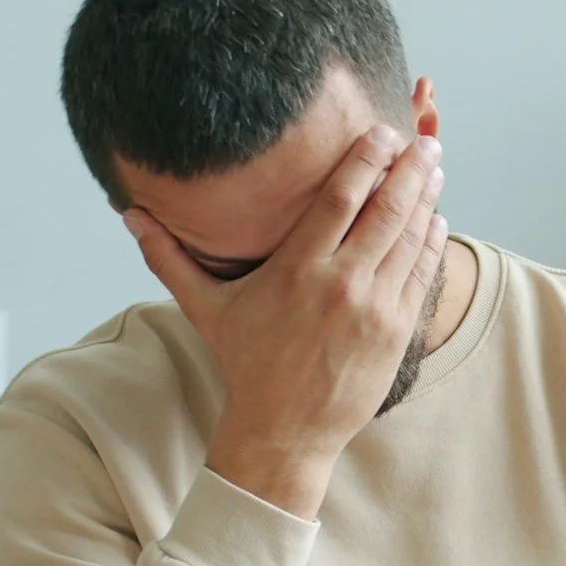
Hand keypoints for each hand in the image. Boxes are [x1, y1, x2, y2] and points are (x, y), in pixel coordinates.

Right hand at [126, 125, 449, 517]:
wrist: (285, 431)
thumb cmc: (247, 365)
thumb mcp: (206, 309)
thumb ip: (170, 257)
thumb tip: (129, 214)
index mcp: (296, 270)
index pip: (339, 199)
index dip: (365, 160)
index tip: (381, 133)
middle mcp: (340, 284)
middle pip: (385, 211)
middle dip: (409, 170)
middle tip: (423, 140)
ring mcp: (373, 308)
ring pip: (409, 240)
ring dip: (426, 199)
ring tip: (434, 167)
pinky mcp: (395, 331)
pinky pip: (420, 276)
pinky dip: (431, 244)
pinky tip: (435, 218)